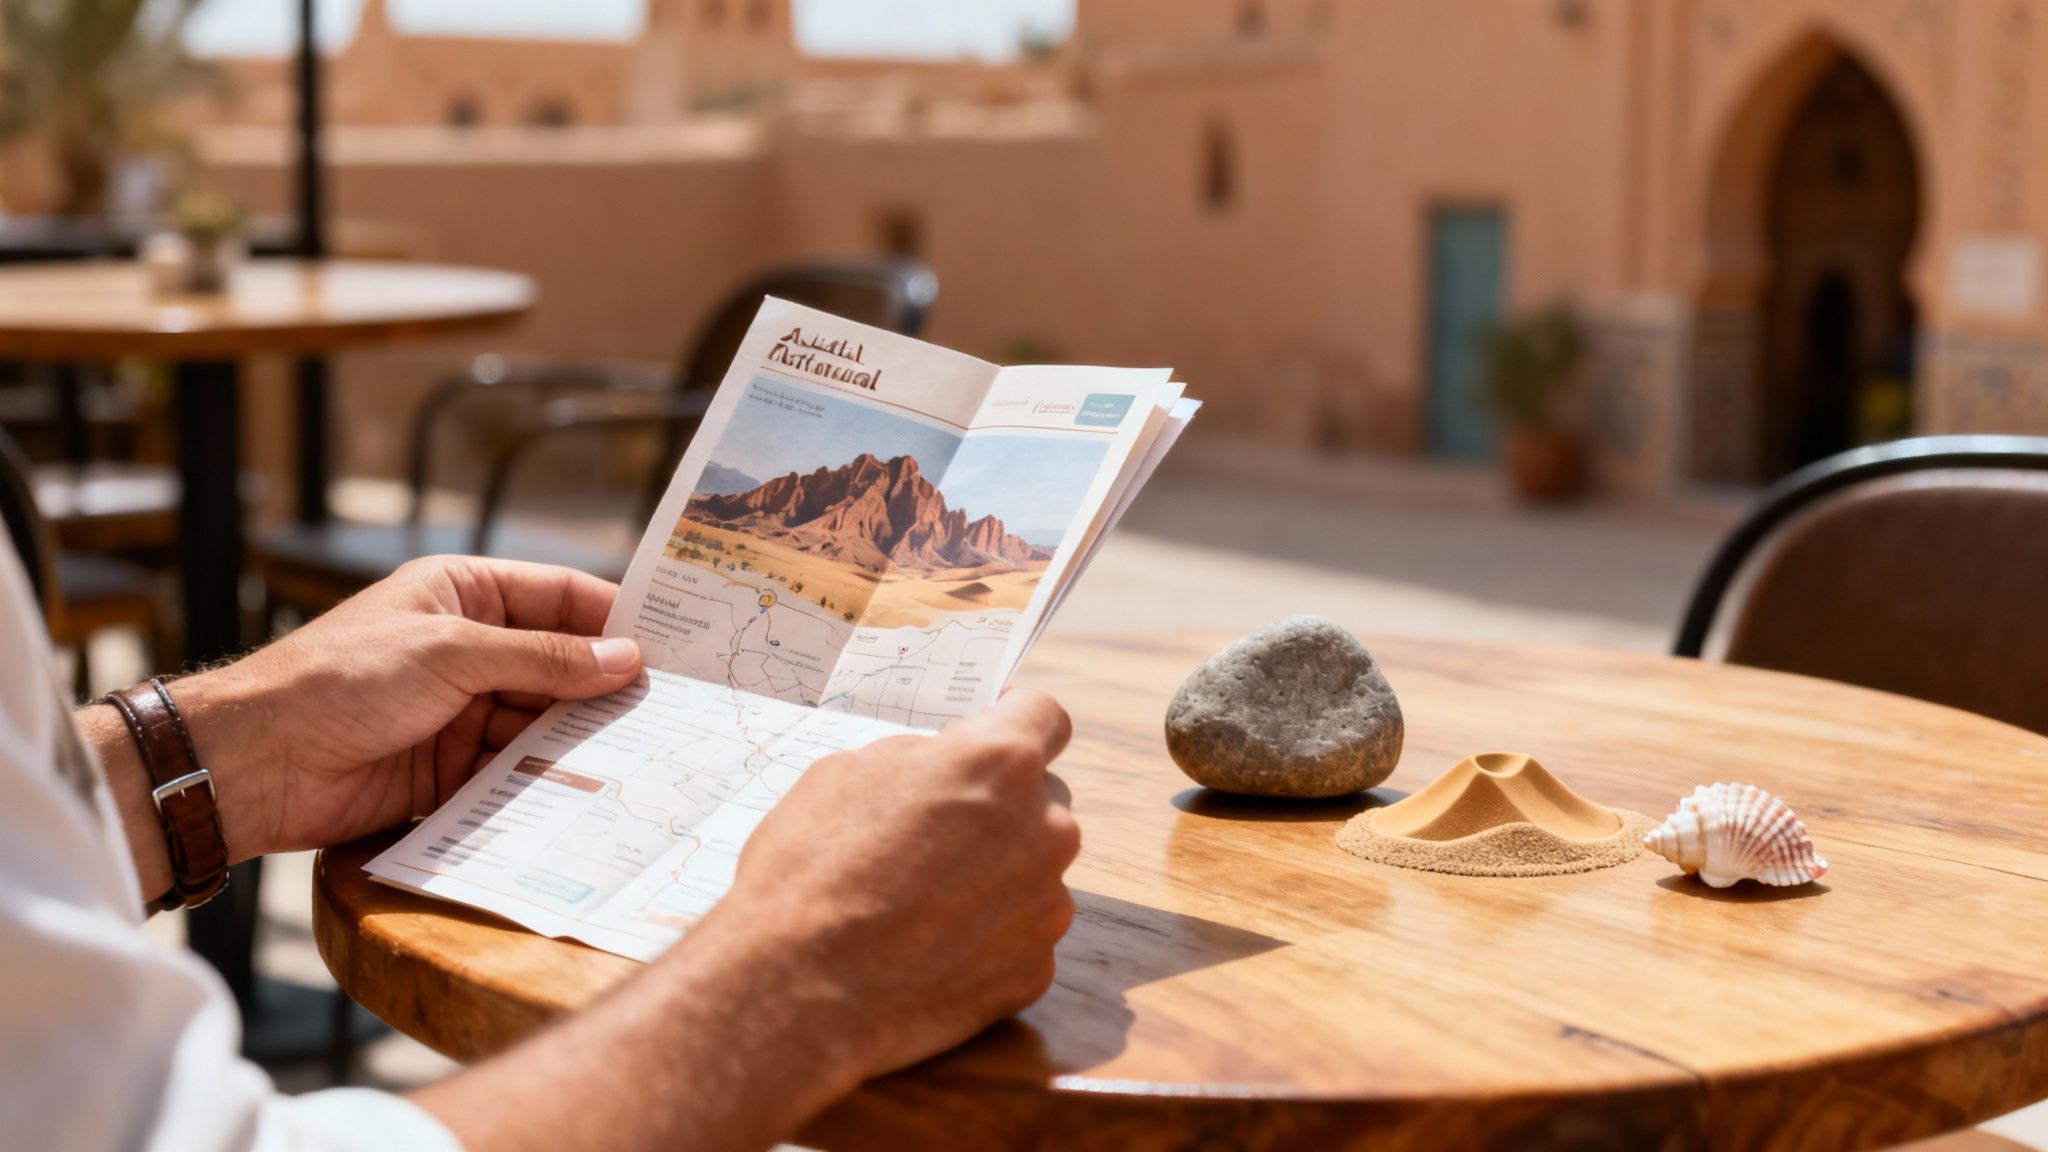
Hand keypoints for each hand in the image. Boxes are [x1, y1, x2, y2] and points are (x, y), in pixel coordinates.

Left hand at [173, 556, 643, 861]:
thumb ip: (543, 659)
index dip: (616, 619)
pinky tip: (592, 792)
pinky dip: (548, 783)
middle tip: (674, 712)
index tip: (676, 645)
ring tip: (644, 755)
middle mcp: (470, 650)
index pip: (561, 597)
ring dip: (582, 740)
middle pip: (561, 666)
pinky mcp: (453, 772)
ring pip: (544, 723)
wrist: (258, 763)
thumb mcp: (452, 653)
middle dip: (607, 688)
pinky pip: (516, 774)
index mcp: (464, 595)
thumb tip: (626, 659)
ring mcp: (462, 712)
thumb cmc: (341, 679)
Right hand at [700, 687, 1080, 1078]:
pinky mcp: (1036, 970)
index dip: (1015, 720)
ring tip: (923, 902)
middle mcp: (1044, 829)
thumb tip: (941, 768)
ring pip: (1034, 871)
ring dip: (996, 875)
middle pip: (1041, 800)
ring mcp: (1047, 905)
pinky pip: (1021, 936)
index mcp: (998, 763)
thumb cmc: (810, 870)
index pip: (1043, 717)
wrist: (799, 989)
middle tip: (938, 831)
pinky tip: (929, 949)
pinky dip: (987, 938)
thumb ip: (918, 760)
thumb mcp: (848, 774)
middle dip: (1000, 807)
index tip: (995, 730)